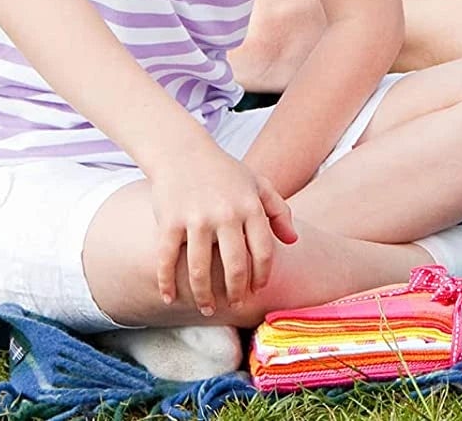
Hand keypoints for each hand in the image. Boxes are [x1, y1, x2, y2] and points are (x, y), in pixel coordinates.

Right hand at [149, 150, 296, 314]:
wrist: (184, 153)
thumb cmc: (225, 173)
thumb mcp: (258, 185)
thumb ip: (279, 211)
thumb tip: (294, 240)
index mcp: (250, 206)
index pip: (263, 250)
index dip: (262, 275)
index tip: (258, 290)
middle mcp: (226, 214)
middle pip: (235, 265)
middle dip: (236, 292)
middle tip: (235, 306)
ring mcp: (196, 219)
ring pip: (200, 269)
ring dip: (203, 295)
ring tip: (207, 308)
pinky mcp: (169, 222)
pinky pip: (167, 260)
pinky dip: (167, 283)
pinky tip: (170, 298)